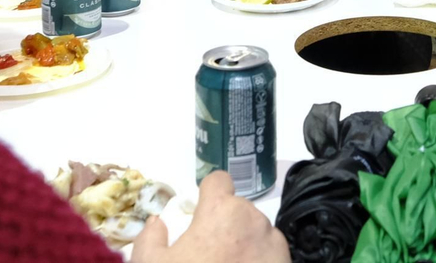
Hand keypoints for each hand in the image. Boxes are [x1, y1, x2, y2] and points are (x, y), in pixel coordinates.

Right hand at [131, 172, 288, 262]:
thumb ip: (150, 238)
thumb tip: (157, 223)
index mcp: (219, 210)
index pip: (218, 180)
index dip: (208, 193)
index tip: (201, 212)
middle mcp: (252, 217)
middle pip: (237, 209)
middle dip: (224, 224)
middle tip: (209, 252)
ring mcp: (272, 240)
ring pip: (255, 229)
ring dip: (244, 241)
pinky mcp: (286, 259)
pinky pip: (270, 250)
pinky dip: (260, 258)